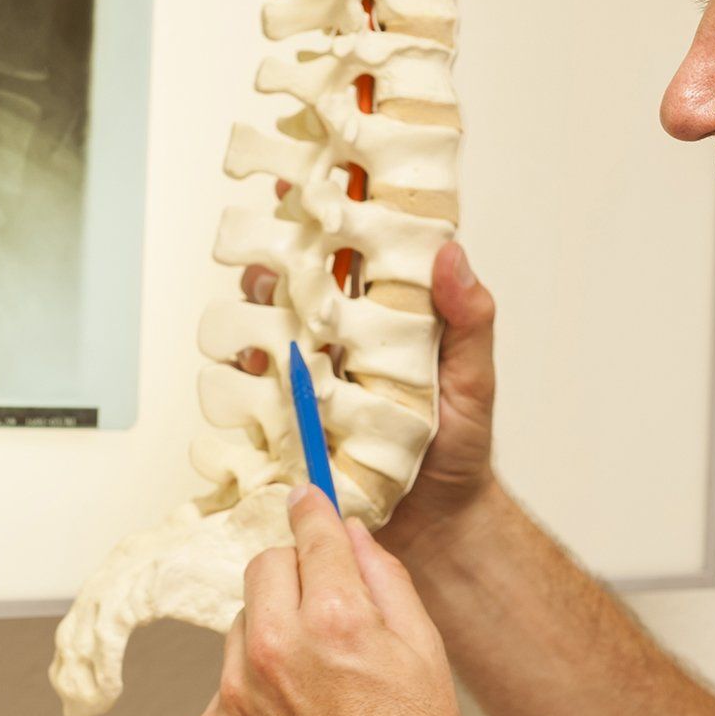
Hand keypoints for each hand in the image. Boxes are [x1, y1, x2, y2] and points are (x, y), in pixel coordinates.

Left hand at [195, 485, 474, 715]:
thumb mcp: (424, 650)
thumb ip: (384, 578)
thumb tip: (351, 534)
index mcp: (335, 621)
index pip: (310, 533)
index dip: (311, 510)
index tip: (305, 499)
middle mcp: (276, 650)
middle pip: (264, 567)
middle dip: (295, 574)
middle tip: (328, 608)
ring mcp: (238, 693)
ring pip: (243, 622)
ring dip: (273, 632)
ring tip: (319, 683)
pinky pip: (229, 678)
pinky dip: (256, 685)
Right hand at [236, 184, 498, 545]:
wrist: (440, 528)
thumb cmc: (459, 450)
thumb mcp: (474, 378)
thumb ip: (468, 319)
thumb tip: (452, 254)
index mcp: (379, 320)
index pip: (342, 255)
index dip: (316, 216)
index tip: (299, 187)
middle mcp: (336, 345)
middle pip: (285, 289)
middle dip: (269, 268)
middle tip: (271, 266)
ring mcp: (306, 386)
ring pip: (257, 336)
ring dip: (250, 324)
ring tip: (262, 325)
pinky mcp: (285, 429)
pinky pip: (248, 400)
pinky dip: (240, 386)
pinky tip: (250, 379)